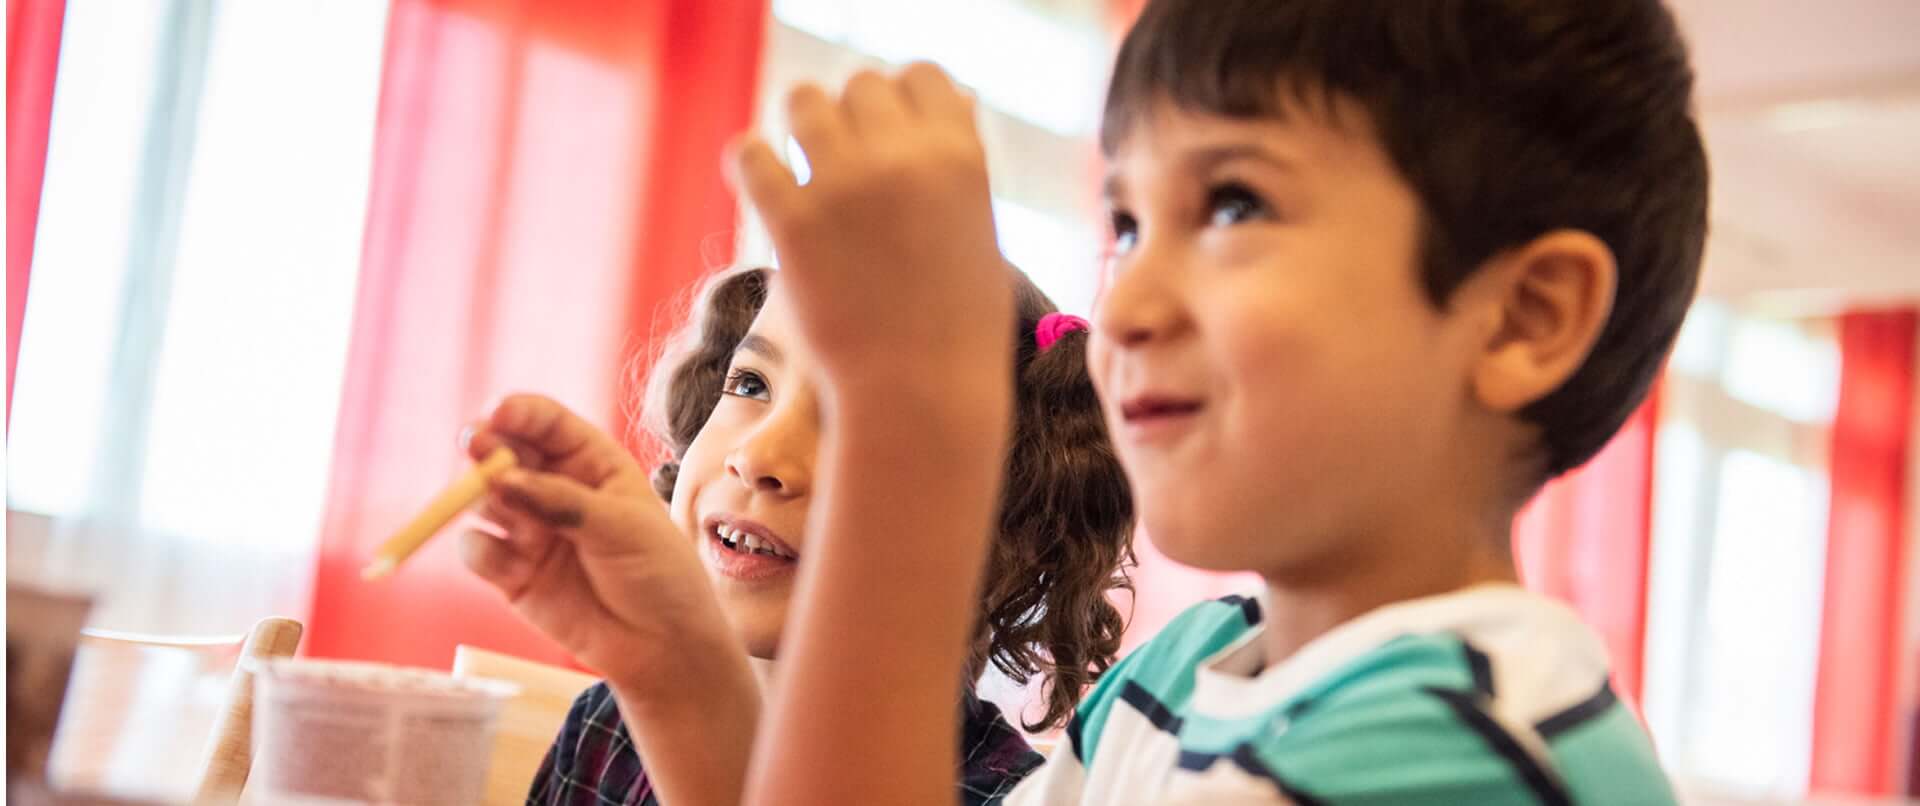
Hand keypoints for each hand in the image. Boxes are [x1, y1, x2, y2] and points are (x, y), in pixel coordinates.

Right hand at [458, 394, 733, 696]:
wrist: (661, 645)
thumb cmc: (658, 574)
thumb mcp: (624, 528)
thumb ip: (564, 503)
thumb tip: (504, 479)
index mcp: (590, 462)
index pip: (547, 423)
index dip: (519, 412)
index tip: (499, 412)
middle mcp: (552, 488)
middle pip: (505, 454)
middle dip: (486, 446)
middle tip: (475, 444)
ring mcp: (528, 529)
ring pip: (483, 498)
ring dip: (479, 494)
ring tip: (496, 502)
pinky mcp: (510, 572)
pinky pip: (477, 549)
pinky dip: (480, 549)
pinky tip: (503, 561)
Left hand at [726, 63, 1013, 389]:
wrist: (919, 397)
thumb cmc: (957, 327)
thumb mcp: (980, 235)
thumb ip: (957, 168)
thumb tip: (950, 101)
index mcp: (960, 155)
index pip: (922, 75)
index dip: (904, 99)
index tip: (893, 133)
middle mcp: (902, 158)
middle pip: (860, 84)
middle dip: (853, 118)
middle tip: (848, 164)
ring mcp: (843, 185)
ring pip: (802, 100)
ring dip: (802, 128)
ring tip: (807, 169)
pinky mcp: (790, 221)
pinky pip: (750, 153)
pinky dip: (753, 162)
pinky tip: (767, 184)